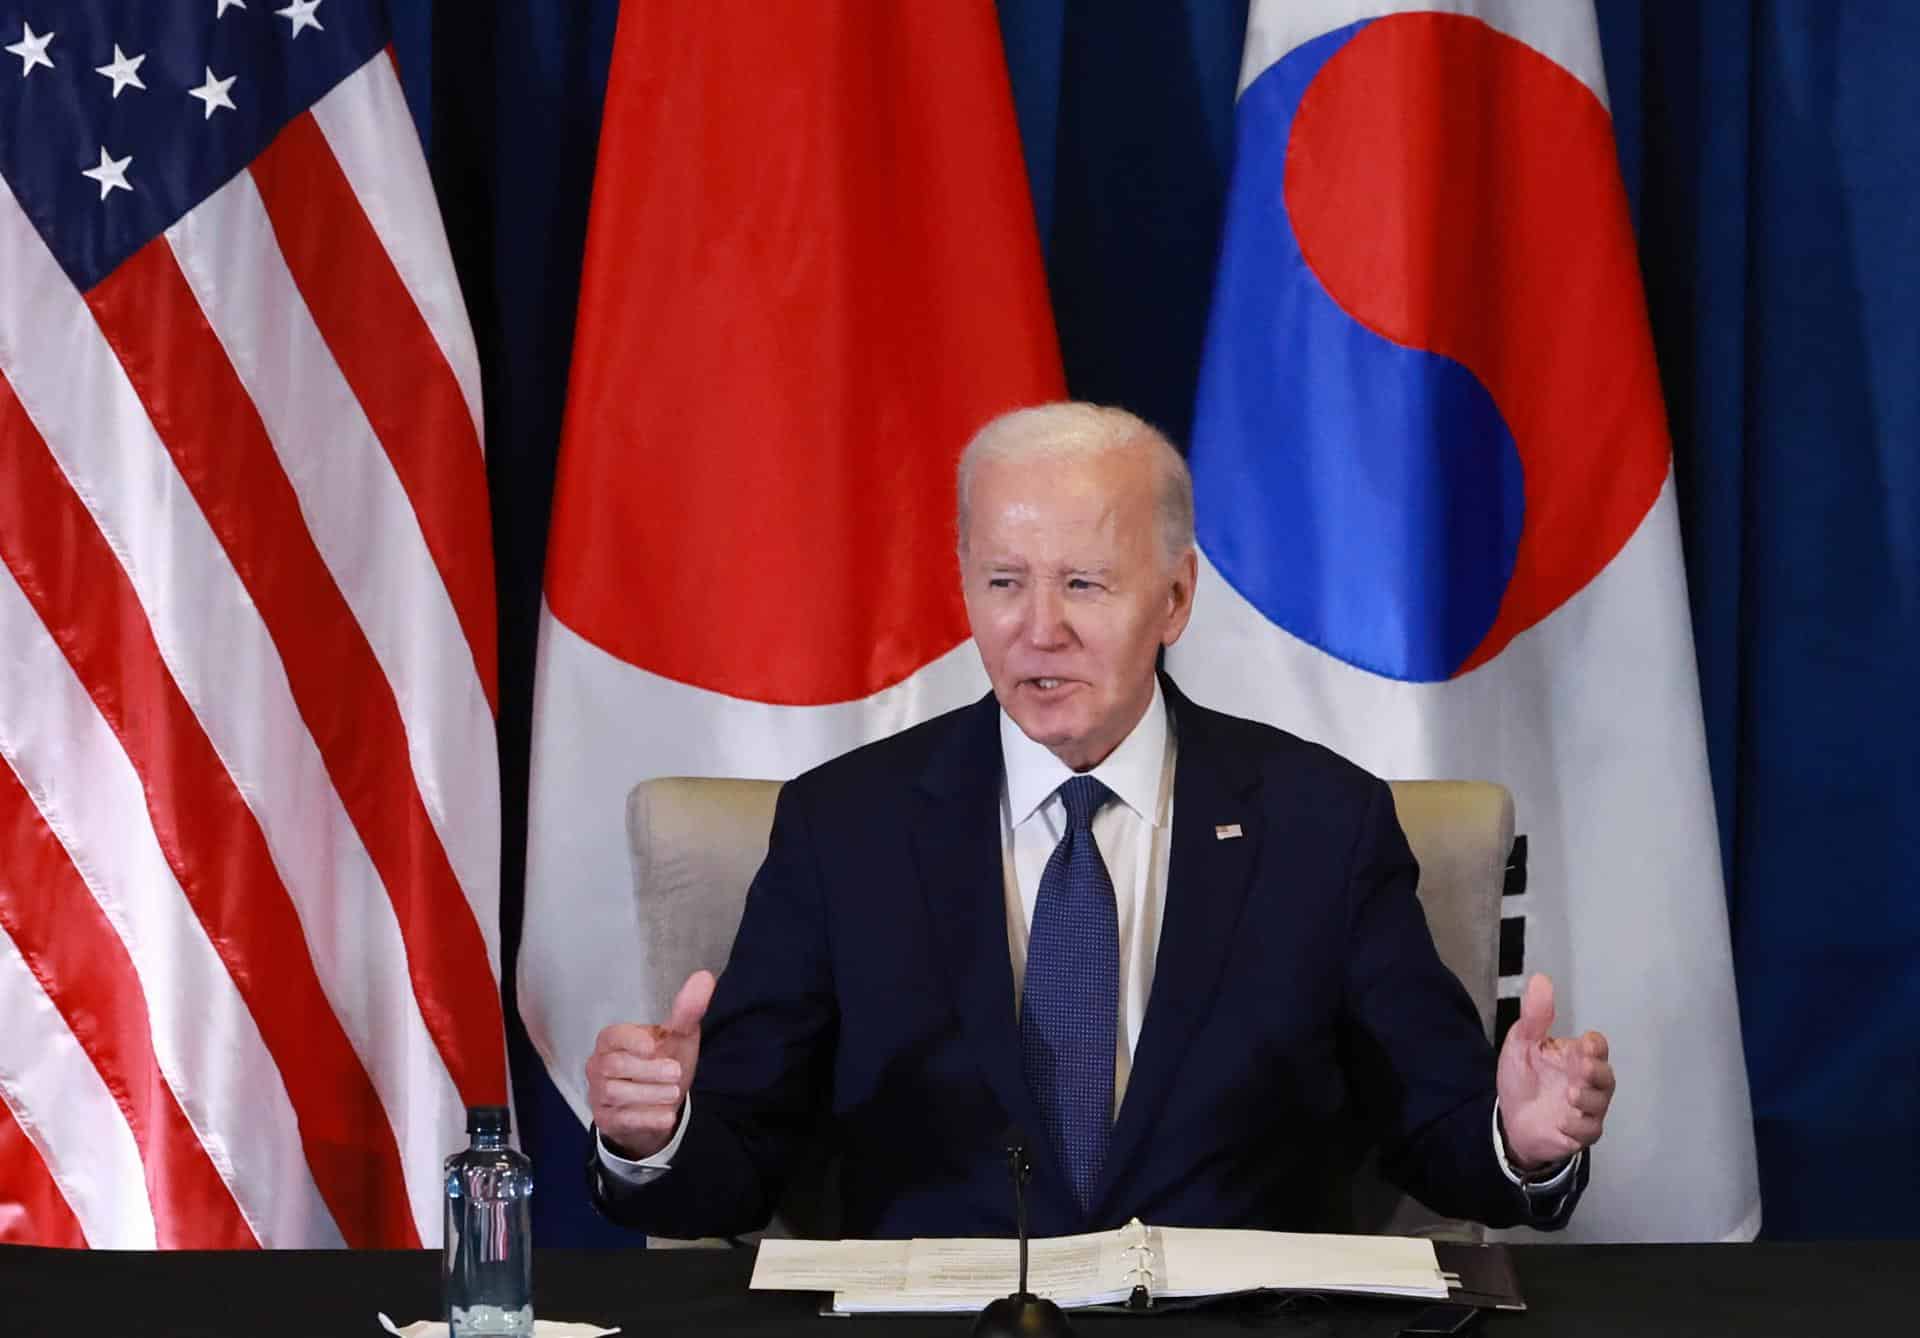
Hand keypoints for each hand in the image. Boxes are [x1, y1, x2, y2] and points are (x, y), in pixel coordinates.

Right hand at [585, 970, 715, 1159]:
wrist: (658, 1108)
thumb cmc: (663, 1064)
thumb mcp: (678, 1037)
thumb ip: (687, 1010)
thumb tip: (704, 977)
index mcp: (613, 1040)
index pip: (612, 1036)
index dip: (631, 1040)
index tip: (653, 1046)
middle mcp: (599, 1065)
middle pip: (614, 1066)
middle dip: (647, 1071)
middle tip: (676, 1073)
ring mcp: (599, 1094)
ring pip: (616, 1094)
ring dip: (649, 1095)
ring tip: (674, 1093)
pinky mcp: (606, 1120)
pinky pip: (621, 1120)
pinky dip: (646, 1118)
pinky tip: (666, 1116)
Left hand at [1495, 973, 1614, 1169]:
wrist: (1510, 1118)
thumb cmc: (1522, 1078)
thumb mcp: (1522, 1044)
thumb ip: (1534, 1016)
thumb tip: (1541, 979)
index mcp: (1576, 1057)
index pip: (1597, 1047)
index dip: (1595, 1045)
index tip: (1585, 1043)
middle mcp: (1587, 1082)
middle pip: (1606, 1075)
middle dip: (1598, 1071)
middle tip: (1583, 1067)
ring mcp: (1586, 1108)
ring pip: (1601, 1103)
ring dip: (1589, 1098)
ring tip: (1571, 1093)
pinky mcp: (1579, 1132)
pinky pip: (1589, 1130)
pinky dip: (1578, 1125)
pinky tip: (1562, 1120)